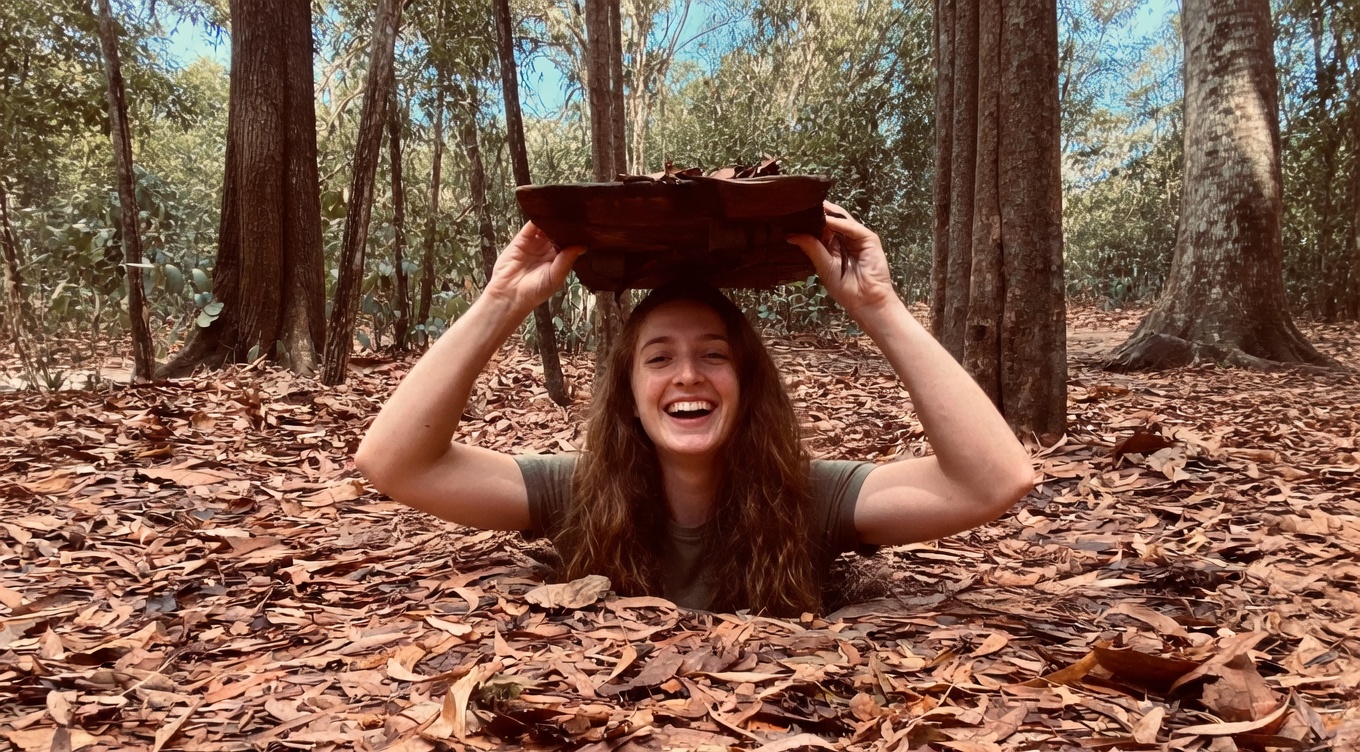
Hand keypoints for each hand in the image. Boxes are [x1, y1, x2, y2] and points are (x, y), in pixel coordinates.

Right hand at [484, 222, 584, 313]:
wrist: (509, 295)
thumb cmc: (534, 292)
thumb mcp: (554, 277)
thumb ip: (566, 261)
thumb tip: (582, 246)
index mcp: (560, 259)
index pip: (571, 243)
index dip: (577, 235)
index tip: (586, 226)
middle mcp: (548, 249)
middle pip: (560, 232)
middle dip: (566, 225)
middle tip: (577, 213)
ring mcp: (535, 243)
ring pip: (546, 227)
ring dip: (552, 220)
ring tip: (562, 210)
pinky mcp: (522, 239)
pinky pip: (530, 226)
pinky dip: (537, 219)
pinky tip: (545, 212)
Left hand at [786, 202, 896, 317]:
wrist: (865, 300)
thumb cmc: (844, 287)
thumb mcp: (823, 266)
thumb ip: (811, 248)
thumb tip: (790, 235)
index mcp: (832, 246)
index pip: (820, 228)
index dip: (809, 221)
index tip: (792, 212)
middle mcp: (844, 238)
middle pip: (831, 220)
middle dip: (818, 212)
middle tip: (801, 202)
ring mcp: (857, 237)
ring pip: (841, 219)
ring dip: (827, 213)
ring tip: (811, 205)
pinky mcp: (868, 238)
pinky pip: (851, 228)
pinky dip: (839, 223)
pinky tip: (826, 220)